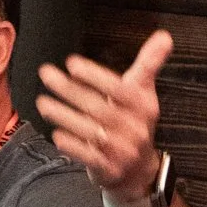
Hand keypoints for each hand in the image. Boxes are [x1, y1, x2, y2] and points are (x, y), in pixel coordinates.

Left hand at [37, 29, 172, 206]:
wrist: (138, 171)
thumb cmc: (134, 123)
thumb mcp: (144, 94)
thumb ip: (149, 65)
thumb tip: (164, 36)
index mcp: (143, 107)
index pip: (118, 88)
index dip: (94, 75)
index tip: (71, 63)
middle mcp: (135, 129)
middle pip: (99, 107)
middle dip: (69, 90)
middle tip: (47, 75)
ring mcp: (123, 150)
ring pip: (90, 131)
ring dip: (63, 116)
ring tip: (42, 102)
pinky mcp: (109, 168)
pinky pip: (88, 156)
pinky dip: (72, 145)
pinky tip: (56, 134)